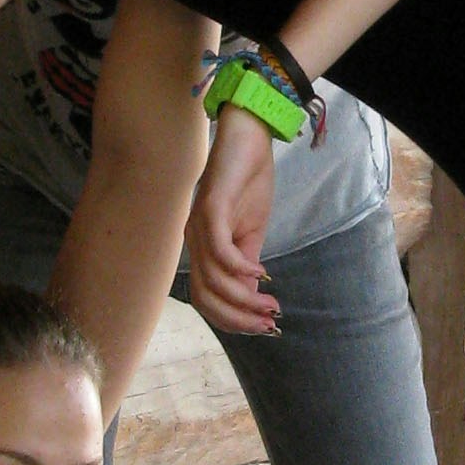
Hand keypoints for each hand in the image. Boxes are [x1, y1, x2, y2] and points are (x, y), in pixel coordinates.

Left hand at [188, 104, 281, 334]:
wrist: (248, 137)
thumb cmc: (248, 180)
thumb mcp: (253, 230)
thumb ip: (248, 261)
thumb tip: (253, 294)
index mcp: (203, 249)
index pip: (207, 299)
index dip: (233, 320)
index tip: (264, 327)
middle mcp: (194, 241)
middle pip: (205, 298)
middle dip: (237, 318)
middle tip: (268, 324)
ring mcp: (200, 226)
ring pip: (213, 279)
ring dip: (243, 300)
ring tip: (270, 306)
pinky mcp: (211, 207)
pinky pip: (220, 250)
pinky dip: (240, 270)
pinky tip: (262, 276)